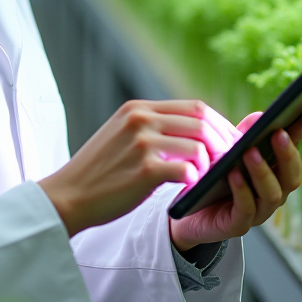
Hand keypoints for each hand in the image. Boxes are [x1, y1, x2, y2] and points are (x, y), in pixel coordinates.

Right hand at [39, 99, 240, 237]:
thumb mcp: (123, 136)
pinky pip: (187, 170)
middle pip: (201, 121)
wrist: (69, 195)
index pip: (194, 106)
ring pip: (199, 145)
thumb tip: (197, 133)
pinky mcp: (144, 170)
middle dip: (225, 142)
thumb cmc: (100, 171)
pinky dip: (196, 180)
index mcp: (138, 109)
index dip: (219, 123)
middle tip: (233, 161)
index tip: (231, 141)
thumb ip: (154, 129)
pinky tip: (192, 190)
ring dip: (211, 164)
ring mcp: (141, 143)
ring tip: (209, 179)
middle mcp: (140, 119)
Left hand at [169, 100, 301, 252]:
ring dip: (263, 172)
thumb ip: (245, 136)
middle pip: (291, 176)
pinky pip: (246, 209)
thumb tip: (261, 116)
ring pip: (272, 194)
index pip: (295, 145)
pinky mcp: (239, 224)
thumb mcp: (229, 151)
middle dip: (287, 154)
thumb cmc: (214, 177)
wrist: (189, 212)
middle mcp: (274, 191)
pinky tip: (233, 175)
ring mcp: (259, 210)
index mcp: (275, 170)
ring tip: (250, 152)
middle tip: (278, 133)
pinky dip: (242, 191)